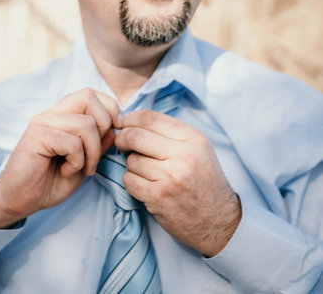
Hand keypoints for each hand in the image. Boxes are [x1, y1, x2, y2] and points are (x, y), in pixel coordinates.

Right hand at [0, 88, 121, 228]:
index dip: (109, 108)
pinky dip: (77, 162)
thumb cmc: (50, 182)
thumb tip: (114, 129)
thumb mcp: (83, 162)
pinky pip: (72, 143)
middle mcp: (51, 114)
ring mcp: (42, 123)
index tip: (114, 131)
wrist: (20, 200)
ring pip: (86, 123)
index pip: (90, 93)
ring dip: (92, 152)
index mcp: (62, 116)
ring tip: (81, 168)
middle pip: (88, 96)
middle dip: (104, 126)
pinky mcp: (35, 137)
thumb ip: (98, 144)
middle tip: (96, 154)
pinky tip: (65, 171)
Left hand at [115, 110, 240, 256]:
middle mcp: (183, 155)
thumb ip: (171, 134)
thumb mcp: (199, 150)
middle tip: (121, 144)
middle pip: (135, 136)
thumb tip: (133, 123)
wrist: (218, 221)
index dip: (131, 118)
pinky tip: (144, 185)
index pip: (151, 118)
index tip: (124, 123)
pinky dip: (131, 182)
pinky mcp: (158, 196)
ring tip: (145, 172)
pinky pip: (129, 180)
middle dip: (122, 139)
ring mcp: (170, 176)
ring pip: (131, 160)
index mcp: (193, 139)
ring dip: (132, 165)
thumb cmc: (204, 183)